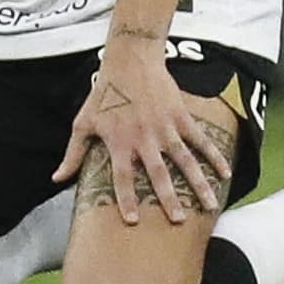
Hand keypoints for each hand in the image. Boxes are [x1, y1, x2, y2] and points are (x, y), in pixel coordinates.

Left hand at [56, 39, 230, 225]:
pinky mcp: (181, 117)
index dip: (125, 198)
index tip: (132, 220)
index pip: (121, 176)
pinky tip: (225, 174)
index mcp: (118, 142)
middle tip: (178, 220)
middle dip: (168, 197)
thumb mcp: (83, 123)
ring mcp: (165, 128)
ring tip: (209, 205)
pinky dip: (214, 156)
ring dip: (198, 184)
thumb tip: (58, 179)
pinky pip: (200, 140)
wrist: (130, 62)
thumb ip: (73, 154)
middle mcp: (143, 138)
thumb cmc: (103, 95)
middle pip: (158, 173)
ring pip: (185, 160)